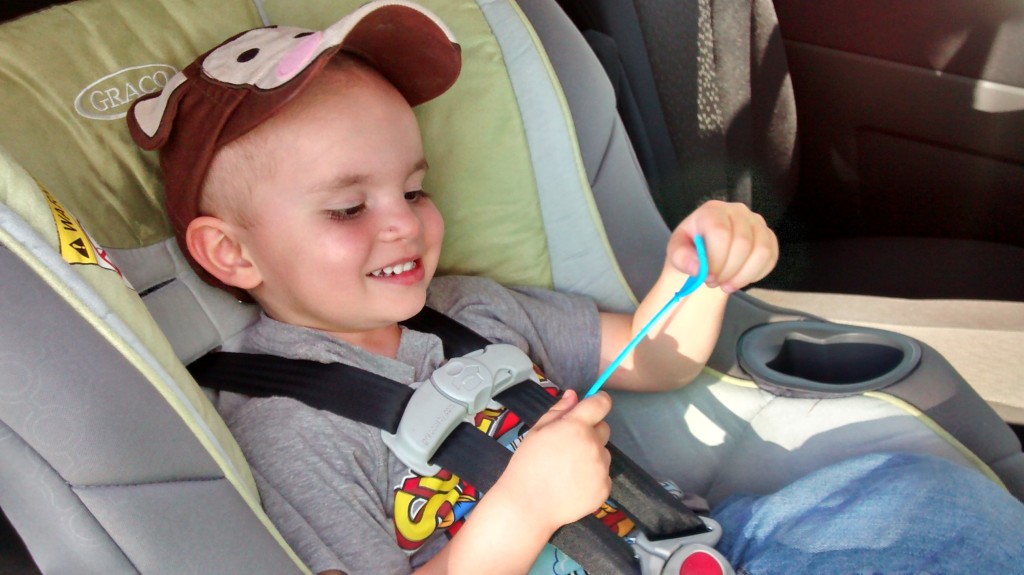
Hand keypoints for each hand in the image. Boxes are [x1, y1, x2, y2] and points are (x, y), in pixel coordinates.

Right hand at [493, 390, 612, 530]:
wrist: (527, 505)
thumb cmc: (527, 465)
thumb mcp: (537, 432)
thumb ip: (558, 411)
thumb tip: (573, 395)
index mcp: (576, 426)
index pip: (602, 403)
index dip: (598, 402)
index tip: (592, 406)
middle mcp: (594, 445)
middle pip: (604, 429)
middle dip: (590, 432)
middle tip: (569, 447)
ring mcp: (602, 468)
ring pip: (603, 453)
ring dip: (592, 456)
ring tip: (568, 470)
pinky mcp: (605, 488)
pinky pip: (604, 475)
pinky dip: (593, 478)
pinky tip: (573, 484)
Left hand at [669, 200, 777, 292]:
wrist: (706, 247)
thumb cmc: (692, 246)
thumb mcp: (677, 250)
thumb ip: (681, 258)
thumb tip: (698, 269)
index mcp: (713, 210)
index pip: (720, 232)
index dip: (715, 260)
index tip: (707, 276)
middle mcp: (738, 211)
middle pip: (742, 243)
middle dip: (728, 271)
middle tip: (714, 282)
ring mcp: (756, 222)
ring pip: (761, 251)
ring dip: (743, 276)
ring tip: (727, 284)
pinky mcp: (769, 236)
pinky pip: (770, 258)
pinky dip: (755, 274)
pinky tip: (740, 278)